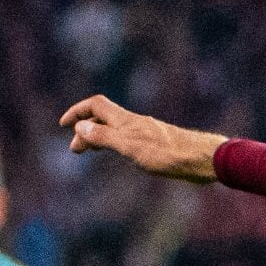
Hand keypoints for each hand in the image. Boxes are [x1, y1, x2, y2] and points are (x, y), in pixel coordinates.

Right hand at [60, 95, 222, 182]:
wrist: (201, 159)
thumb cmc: (167, 154)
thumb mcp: (130, 147)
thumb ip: (104, 137)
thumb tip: (80, 127)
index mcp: (126, 120)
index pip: (95, 105)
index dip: (77, 111)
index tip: (63, 125)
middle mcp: (134, 123)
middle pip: (103, 118)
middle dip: (84, 130)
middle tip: (75, 150)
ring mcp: (146, 133)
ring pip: (115, 130)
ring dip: (98, 138)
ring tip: (88, 151)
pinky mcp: (156, 145)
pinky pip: (127, 140)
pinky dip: (114, 144)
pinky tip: (118, 154)